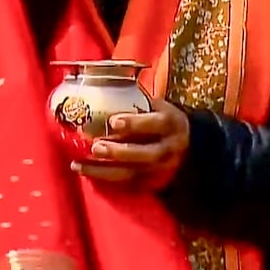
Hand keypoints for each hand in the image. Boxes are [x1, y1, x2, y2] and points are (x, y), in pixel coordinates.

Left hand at [71, 99, 189, 190]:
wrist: (188, 145)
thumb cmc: (162, 120)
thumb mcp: (158, 106)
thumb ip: (136, 101)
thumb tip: (100, 87)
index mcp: (170, 124)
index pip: (156, 123)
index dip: (135, 123)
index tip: (113, 121)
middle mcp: (168, 148)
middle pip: (146, 154)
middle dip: (119, 152)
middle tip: (96, 147)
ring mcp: (161, 169)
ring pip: (134, 173)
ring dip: (104, 170)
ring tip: (80, 164)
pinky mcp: (151, 182)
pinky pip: (127, 183)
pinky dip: (105, 178)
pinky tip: (85, 171)